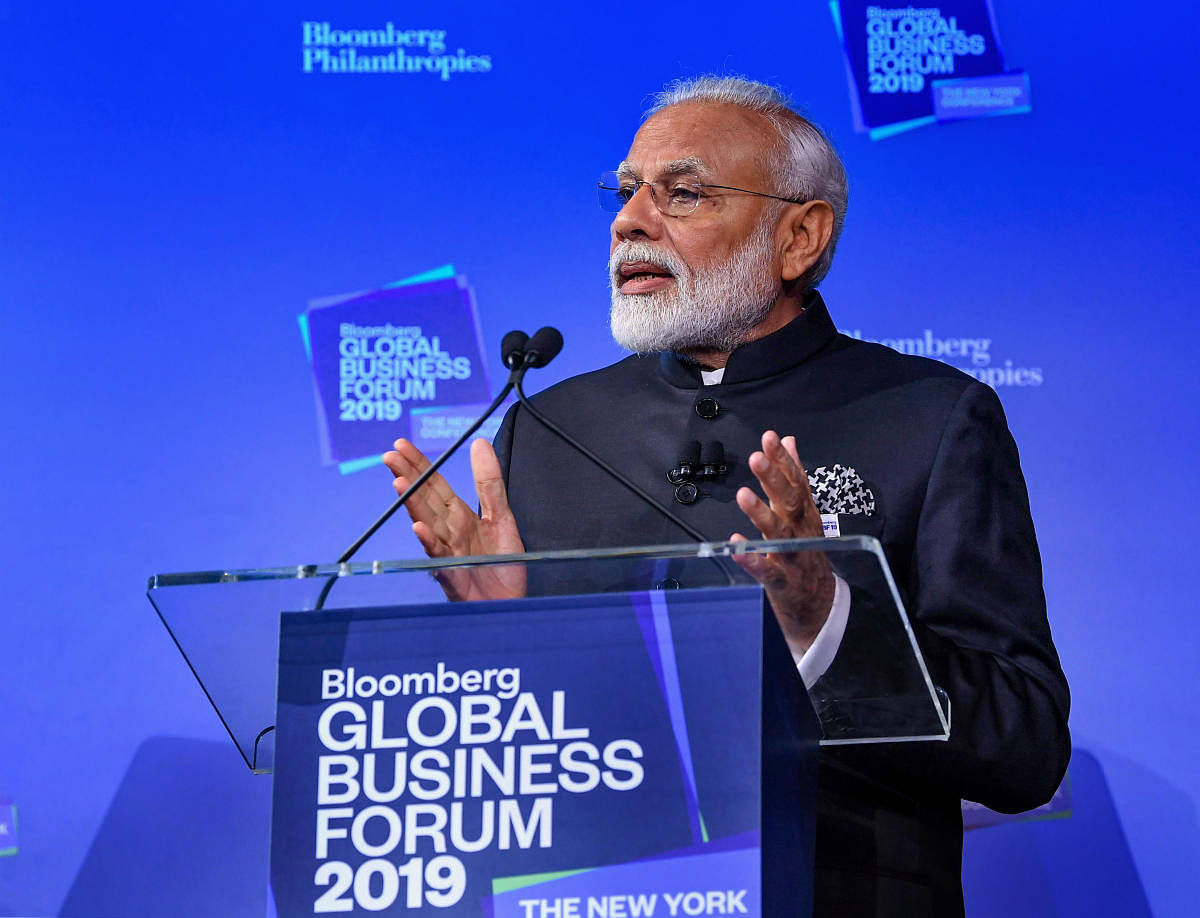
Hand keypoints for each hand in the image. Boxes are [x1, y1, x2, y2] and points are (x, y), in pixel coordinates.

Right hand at [381, 438, 525, 601]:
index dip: (419, 465)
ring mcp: (448, 554)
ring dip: (412, 504)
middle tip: (389, 456)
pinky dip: (429, 543)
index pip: (434, 485)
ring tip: (399, 483)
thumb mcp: (501, 516)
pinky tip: (419, 528)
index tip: (401, 445)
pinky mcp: (454, 576)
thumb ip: (489, 483)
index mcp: (459, 517)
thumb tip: (480, 443)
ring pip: (427, 524)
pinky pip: (439, 558)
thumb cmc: (503, 565)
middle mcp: (448, 533)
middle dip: (407, 477)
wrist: (512, 603)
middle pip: (424, 500)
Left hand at [731, 430, 834, 654]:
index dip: (784, 459)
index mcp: (805, 513)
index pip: (796, 481)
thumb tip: (789, 440)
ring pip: (779, 533)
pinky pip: (766, 570)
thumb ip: (794, 476)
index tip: (770, 437)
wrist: (819, 603)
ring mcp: (793, 556)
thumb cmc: (806, 550)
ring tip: (743, 495)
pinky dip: (752, 558)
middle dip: (774, 479)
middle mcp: (802, 530)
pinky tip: (736, 545)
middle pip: (790, 502)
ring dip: (761, 514)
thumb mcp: (802, 511)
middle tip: (757, 458)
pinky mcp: (782, 581)